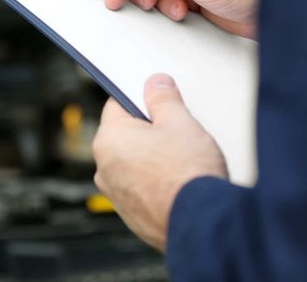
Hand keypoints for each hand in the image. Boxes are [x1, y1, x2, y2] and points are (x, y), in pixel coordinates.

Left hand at [92, 73, 227, 252]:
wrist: (201, 223)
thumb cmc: (187, 173)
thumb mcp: (179, 122)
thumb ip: (163, 98)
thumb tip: (155, 84)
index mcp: (109, 140)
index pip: (117, 104)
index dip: (140, 97)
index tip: (156, 98)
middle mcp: (104, 168)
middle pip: (125, 135)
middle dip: (148, 130)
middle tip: (176, 130)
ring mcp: (116, 195)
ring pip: (133, 163)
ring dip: (152, 157)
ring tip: (181, 158)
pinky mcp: (131, 215)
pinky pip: (140, 188)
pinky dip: (155, 182)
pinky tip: (178, 181)